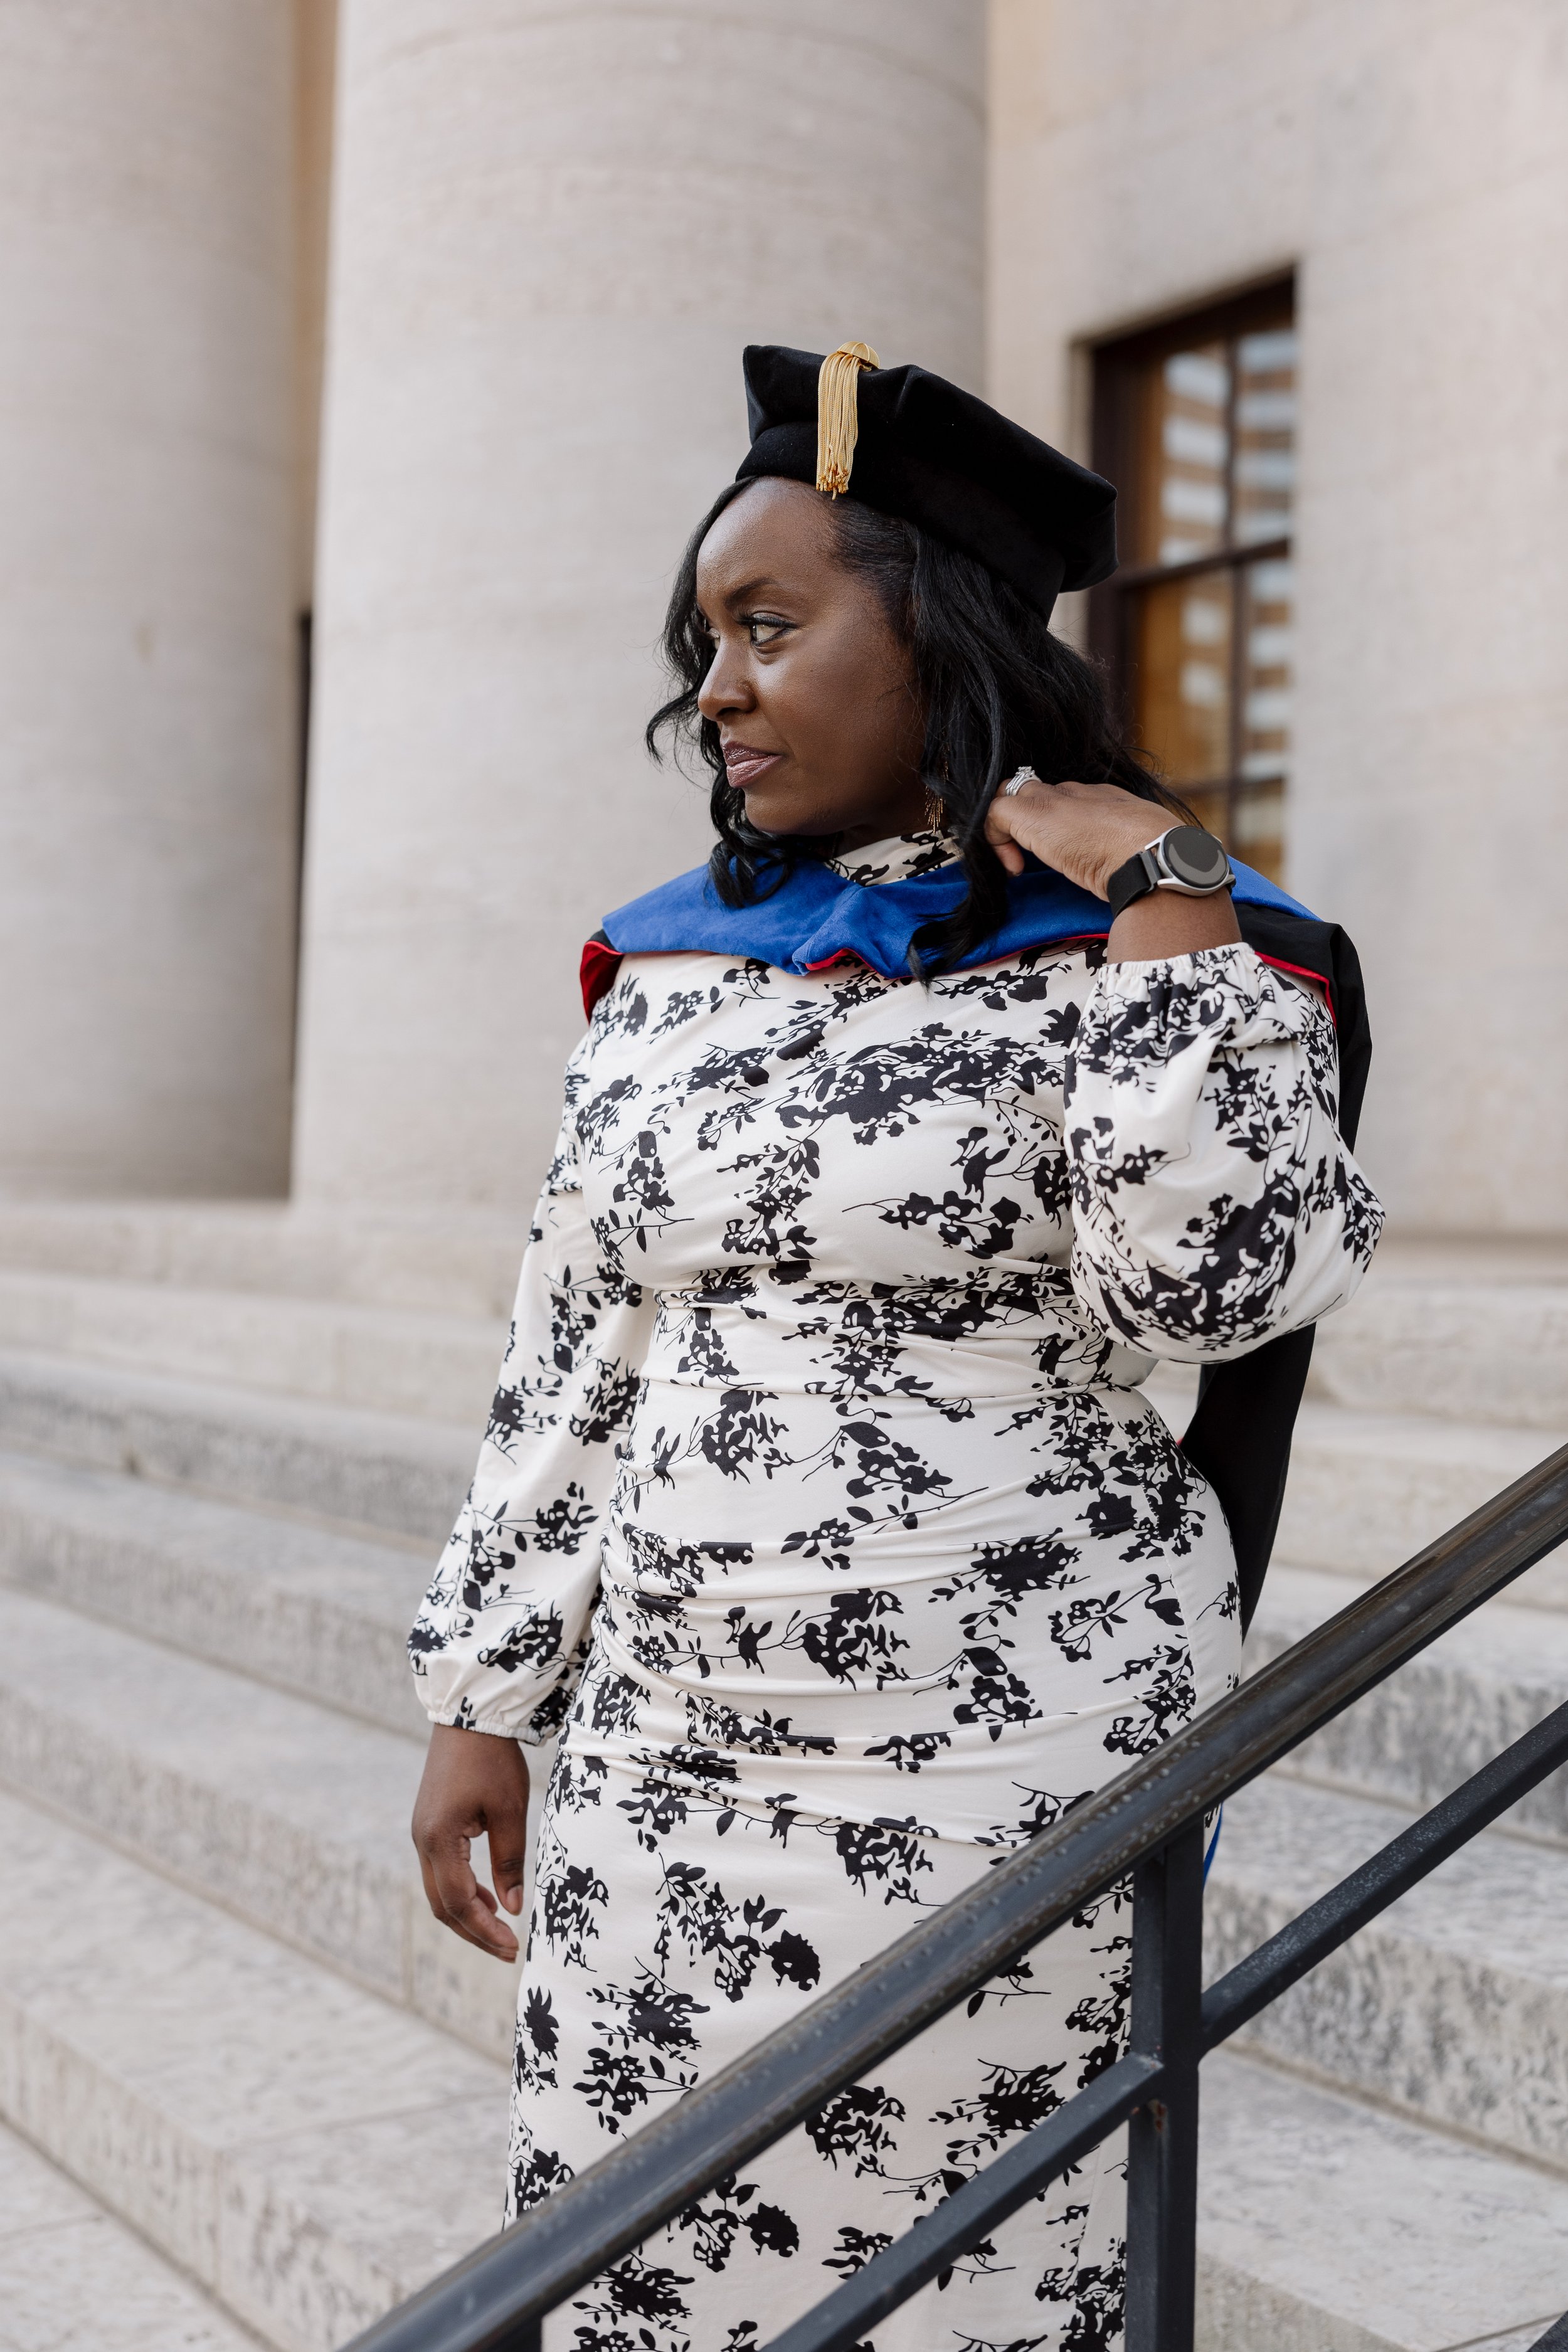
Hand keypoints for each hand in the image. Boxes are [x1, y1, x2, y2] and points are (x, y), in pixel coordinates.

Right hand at [411, 1722, 530, 1961]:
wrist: (468, 1715)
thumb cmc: (492, 1758)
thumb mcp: (509, 1809)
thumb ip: (510, 1861)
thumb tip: (513, 1908)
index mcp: (439, 1839)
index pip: (460, 1902)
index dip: (486, 1930)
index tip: (513, 1947)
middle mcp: (422, 1841)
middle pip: (442, 1906)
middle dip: (474, 1931)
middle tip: (508, 1949)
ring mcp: (422, 1833)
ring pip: (439, 1891)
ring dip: (467, 1913)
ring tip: (501, 1928)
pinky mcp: (429, 1825)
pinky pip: (440, 1871)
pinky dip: (462, 1890)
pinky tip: (487, 1895)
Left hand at [983, 774, 1174, 896]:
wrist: (1151, 855)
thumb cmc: (1155, 861)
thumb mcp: (1141, 849)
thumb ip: (1126, 848)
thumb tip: (1124, 868)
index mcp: (1105, 798)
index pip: (1068, 799)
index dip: (1057, 826)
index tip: (1064, 856)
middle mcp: (1078, 792)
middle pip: (1037, 792)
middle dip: (1027, 824)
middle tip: (1031, 859)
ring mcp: (1054, 800)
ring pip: (1012, 796)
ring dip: (1008, 831)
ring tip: (1019, 864)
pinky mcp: (1032, 813)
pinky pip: (994, 813)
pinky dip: (995, 839)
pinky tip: (1015, 869)